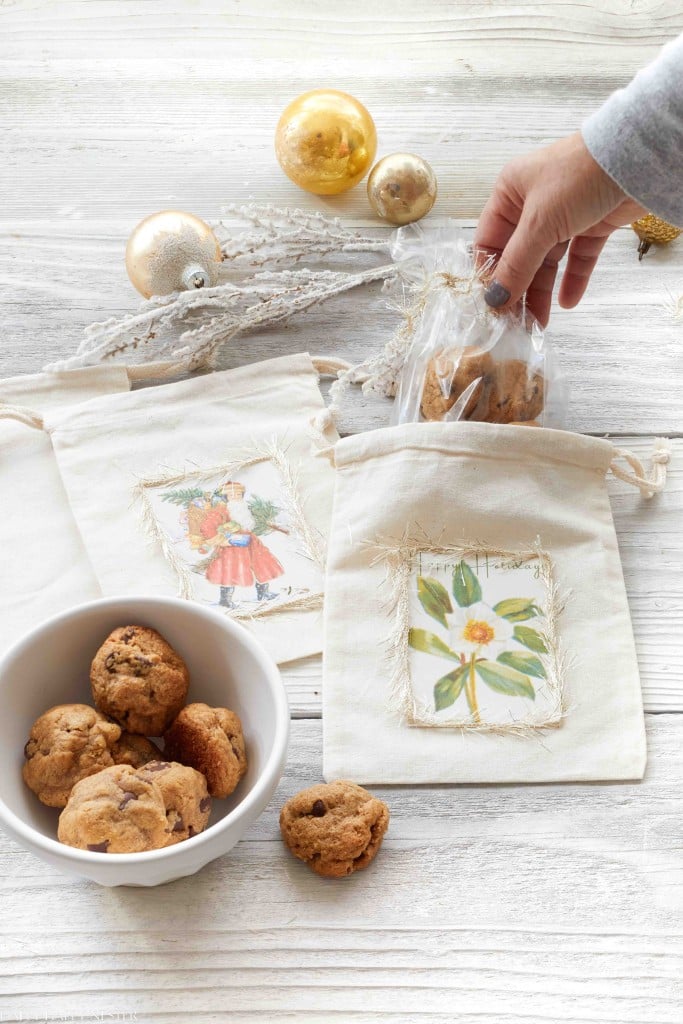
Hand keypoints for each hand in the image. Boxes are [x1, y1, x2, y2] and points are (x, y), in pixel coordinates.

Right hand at [474, 132, 646, 324]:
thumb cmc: (579, 175)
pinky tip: (567, 301)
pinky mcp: (592, 223)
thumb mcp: (539, 223)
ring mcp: (564, 214)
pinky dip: (573, 278)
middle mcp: (533, 203)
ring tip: (537, 322)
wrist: (635, 157)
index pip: (490, 241)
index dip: (490, 273)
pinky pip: (577, 257)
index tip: (492, 304)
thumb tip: (495, 299)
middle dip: (517, 289)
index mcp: (510, 193)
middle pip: (519, 256)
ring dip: (542, 291)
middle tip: (514, 322)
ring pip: (547, 261)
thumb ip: (516, 264)